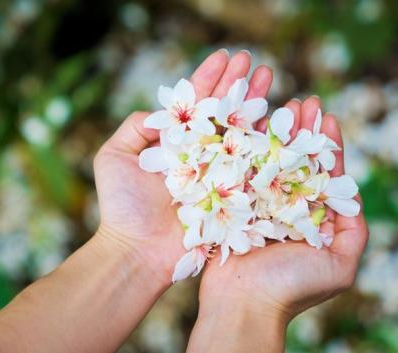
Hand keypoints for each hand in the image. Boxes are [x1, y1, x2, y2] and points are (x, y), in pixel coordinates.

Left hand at [93, 49, 272, 282]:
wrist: (137, 251)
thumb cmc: (122, 207)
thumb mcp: (114, 156)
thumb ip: (135, 127)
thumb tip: (160, 110)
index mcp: (176, 142)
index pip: (197, 103)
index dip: (211, 78)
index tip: (226, 55)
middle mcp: (201, 154)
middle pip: (225, 113)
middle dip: (239, 85)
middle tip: (254, 61)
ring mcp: (220, 174)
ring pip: (243, 133)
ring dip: (258, 105)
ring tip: (271, 78)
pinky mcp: (234, 195)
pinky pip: (255, 167)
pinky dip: (269, 144)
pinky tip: (282, 120)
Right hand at [199, 96, 368, 322]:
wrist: (242, 306)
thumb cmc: (292, 289)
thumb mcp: (340, 267)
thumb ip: (353, 234)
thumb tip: (356, 198)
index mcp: (314, 220)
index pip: (326, 176)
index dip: (329, 146)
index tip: (330, 118)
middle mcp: (288, 209)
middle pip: (299, 161)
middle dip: (305, 131)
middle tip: (308, 102)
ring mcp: (260, 206)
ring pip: (272, 160)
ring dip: (279, 132)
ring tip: (286, 103)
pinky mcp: (234, 206)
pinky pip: (243, 170)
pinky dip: (249, 146)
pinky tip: (253, 122)